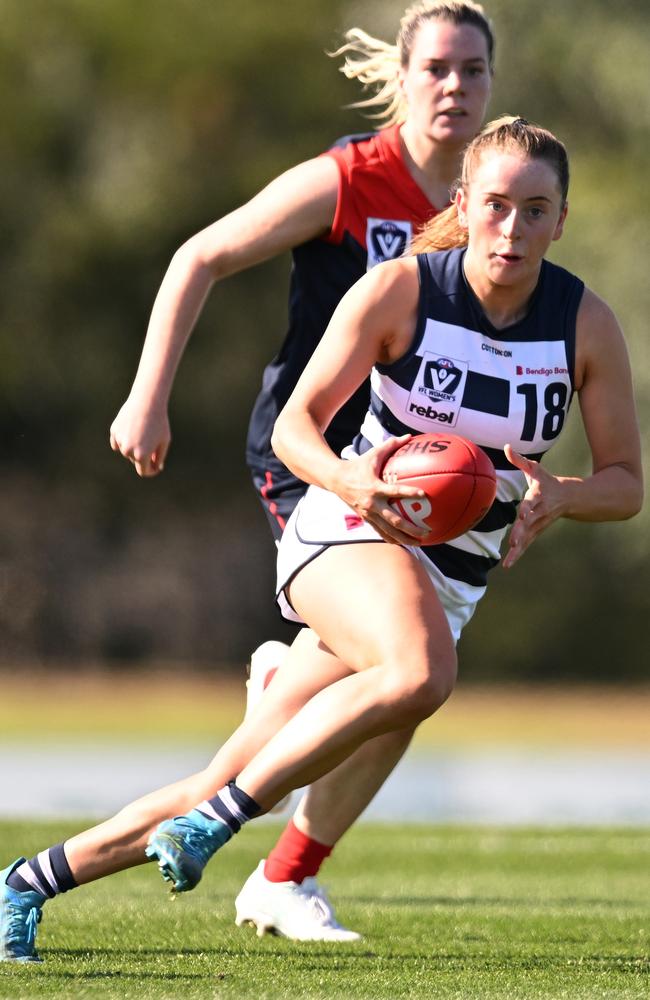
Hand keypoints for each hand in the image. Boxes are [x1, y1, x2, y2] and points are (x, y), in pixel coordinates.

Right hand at [109, 397, 170, 477]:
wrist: (147, 401)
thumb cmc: (159, 422)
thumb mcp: (164, 441)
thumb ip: (159, 457)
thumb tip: (154, 467)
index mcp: (141, 455)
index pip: (143, 471)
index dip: (151, 470)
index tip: (155, 467)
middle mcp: (128, 451)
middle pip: (135, 460)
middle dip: (144, 455)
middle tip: (153, 442)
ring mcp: (120, 441)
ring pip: (126, 451)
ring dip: (134, 446)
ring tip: (144, 432)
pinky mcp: (114, 432)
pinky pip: (117, 442)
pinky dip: (124, 440)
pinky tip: (131, 431)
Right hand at [334, 436, 429, 544]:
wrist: (336, 479)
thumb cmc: (358, 465)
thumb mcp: (373, 453)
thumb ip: (391, 445)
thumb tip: (409, 436)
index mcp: (375, 488)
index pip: (395, 491)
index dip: (410, 493)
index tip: (424, 495)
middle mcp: (372, 504)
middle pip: (394, 520)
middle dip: (411, 528)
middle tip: (426, 531)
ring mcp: (368, 514)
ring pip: (388, 531)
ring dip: (404, 538)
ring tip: (419, 543)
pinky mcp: (366, 519)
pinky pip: (381, 532)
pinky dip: (392, 538)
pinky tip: (404, 543)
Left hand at [502, 443, 567, 568]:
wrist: (570, 498)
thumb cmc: (547, 481)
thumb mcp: (535, 469)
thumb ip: (520, 460)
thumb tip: (507, 447)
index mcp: (539, 496)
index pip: (532, 502)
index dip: (528, 509)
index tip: (523, 515)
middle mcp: (540, 512)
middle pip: (530, 524)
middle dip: (522, 532)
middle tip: (514, 542)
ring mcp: (539, 525)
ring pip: (528, 538)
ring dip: (519, 550)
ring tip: (508, 561)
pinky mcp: (536, 533)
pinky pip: (526, 545)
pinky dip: (517, 555)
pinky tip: (507, 565)